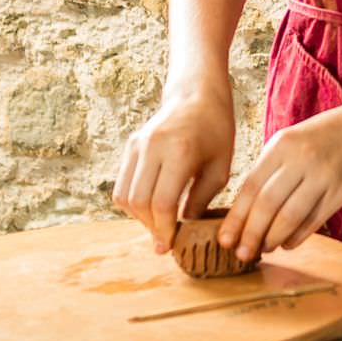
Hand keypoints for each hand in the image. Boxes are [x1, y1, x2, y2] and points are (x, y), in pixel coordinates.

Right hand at [112, 75, 234, 254]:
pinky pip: (122, 184)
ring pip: (124, 196)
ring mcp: (137, 145)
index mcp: (179, 151)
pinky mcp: (130, 146)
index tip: (172, 245)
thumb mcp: (219, 169)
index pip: (162, 202)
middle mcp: (152, 147)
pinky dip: (133, 202)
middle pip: (139, 202)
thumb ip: (200, 201)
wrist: (198, 95)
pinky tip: (152, 207)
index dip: (165, 230)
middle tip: (166, 240)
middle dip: (151, 227)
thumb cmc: (216, 131)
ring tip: (159, 224)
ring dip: (139, 217)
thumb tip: (184, 233)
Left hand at [220, 106, 341, 260]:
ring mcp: (323, 176)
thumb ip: (269, 169)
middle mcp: (302, 159)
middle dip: (251, 234)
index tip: (224, 239)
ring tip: (263, 250)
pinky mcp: (341, 192)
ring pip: (290, 217)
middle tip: (240, 254)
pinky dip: (297, 237)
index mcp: (282, 144)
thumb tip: (243, 211)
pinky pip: (314, 221)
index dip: (236, 217)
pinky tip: (286, 244)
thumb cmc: (322, 136)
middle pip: (268, 204)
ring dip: (273, 239)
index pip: (251, 186)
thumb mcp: (290, 140)